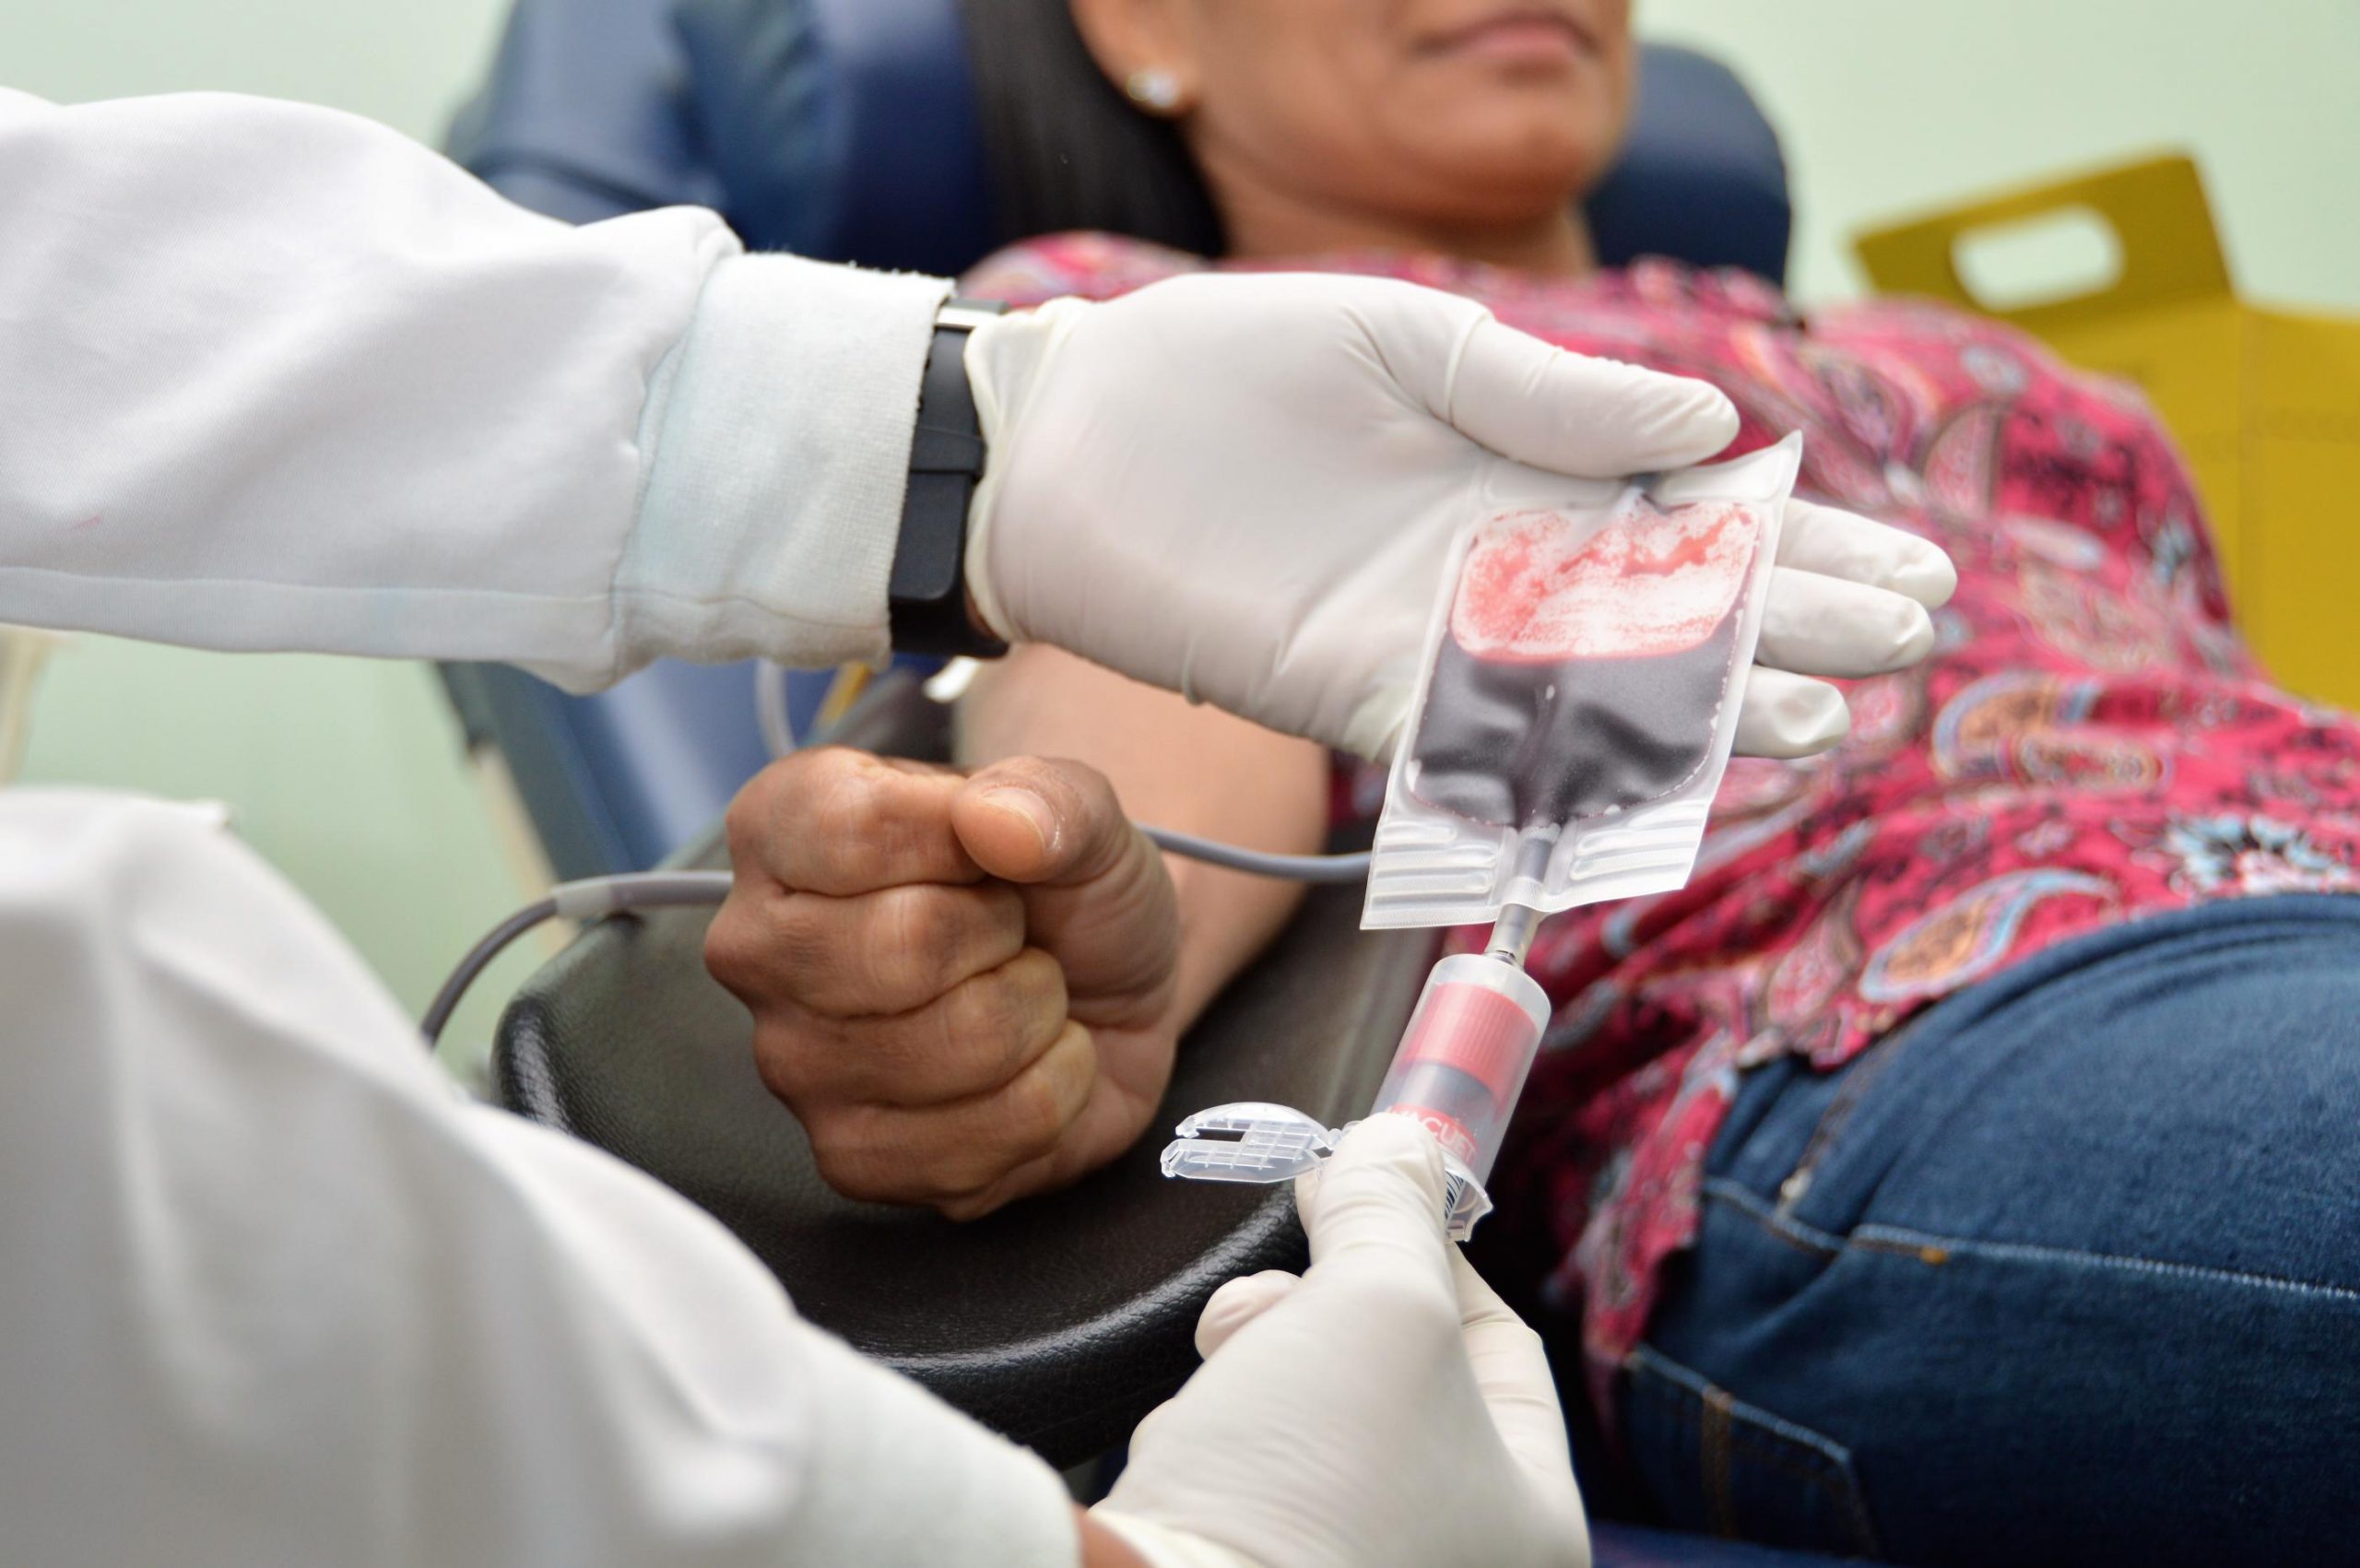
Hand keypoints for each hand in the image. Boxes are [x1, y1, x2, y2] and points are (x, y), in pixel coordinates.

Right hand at [704, 748, 1181, 1217]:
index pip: (850, 833)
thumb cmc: (1061, 888)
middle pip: (901, 950)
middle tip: (1010, 930)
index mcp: (779, 830)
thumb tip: (993, 819)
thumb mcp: (1078, 810)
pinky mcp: (852, 1160)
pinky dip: (1054, 1090)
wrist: (1105, 989)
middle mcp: (759, 950)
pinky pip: (995, 1133)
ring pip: (964, 1044)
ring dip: (1038, 1011)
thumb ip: (1050, 795)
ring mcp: (794, 1067)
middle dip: (1005, 935)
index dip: (959, 839)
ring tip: (1022, 991)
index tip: (987, 844)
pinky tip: (1028, 1062)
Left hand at [962, 272, 1953, 760]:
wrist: (1070, 435)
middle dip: (1789, 630)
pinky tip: (1666, 777)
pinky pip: (1487, 745)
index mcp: (1523, 470)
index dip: (1803, 546)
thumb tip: (1710, 433)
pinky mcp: (1358, 695)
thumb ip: (1547, 395)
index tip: (1911, 571)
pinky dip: (1573, 765)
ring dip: (1711, 711)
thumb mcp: (1405, 341)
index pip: (1692, 520)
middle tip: (1905, 653)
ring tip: (1822, 723)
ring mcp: (1434, 638)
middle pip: (1673, 613)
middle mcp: (1497, 568)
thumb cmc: (1226, 366)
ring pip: (1601, 692)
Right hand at [1092, 1115, 1589, 1567]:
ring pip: (1310, 1409)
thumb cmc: (1312, 1476)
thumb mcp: (1377, 1302)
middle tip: (1278, 1289)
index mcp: (1532, 1519)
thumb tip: (1400, 1139)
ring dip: (1258, 1361)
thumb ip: (1393, 1208)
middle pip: (1396, 1370)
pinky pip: (1248, 1468)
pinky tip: (1194, 1440)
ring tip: (1231, 1370)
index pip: (1503, 1341)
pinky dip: (1215, 1431)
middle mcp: (1457, 1558)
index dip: (1428, 1247)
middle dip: (1319, 1309)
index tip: (1359, 1188)